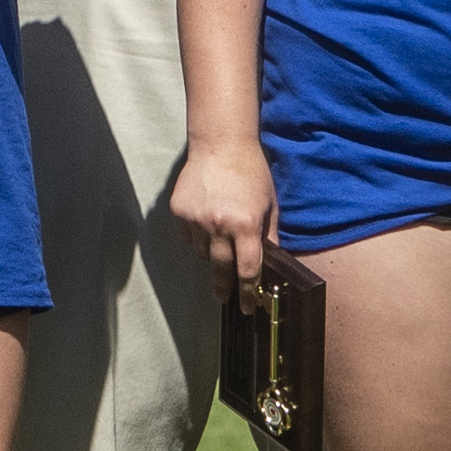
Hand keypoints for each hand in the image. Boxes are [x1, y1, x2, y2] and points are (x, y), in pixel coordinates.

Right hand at [168, 137, 278, 287]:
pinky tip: (205, 219)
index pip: (248, 270)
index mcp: (246, 225)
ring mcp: (197, 219)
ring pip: (203, 253)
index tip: (249, 306)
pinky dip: (197, 235)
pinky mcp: (180, 212)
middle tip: (224, 298)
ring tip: (219, 232)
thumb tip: (270, 263)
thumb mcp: (270, 204)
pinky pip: (189, 237)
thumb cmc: (250, 172)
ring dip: (212, 252)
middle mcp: (220, 225)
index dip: (249, 292)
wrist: (220, 144)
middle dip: (224, 288)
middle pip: (221, 270)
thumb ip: (269, 236)